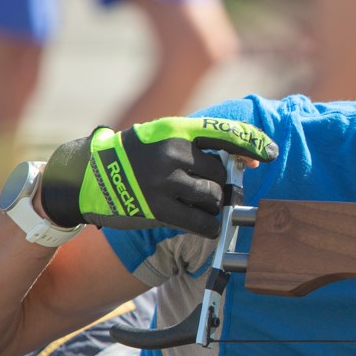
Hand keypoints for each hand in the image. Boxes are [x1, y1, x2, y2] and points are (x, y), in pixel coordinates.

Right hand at [39, 117, 278, 237]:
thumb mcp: (160, 137)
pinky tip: (208, 226)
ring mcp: (164, 181)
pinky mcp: (157, 209)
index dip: (252, 143)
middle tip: (207, 188)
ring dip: (212, 203)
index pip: (224, 132)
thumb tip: (246, 160)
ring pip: (213, 196)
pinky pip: (200, 221)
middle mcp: (171, 153)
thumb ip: (198, 146)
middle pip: (221, 171)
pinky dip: (210, 226)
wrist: (85, 177)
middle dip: (221, 182)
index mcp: (176, 129)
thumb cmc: (134, 157)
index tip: (270, 153)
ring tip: (196, 203)